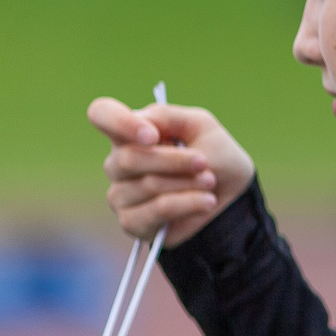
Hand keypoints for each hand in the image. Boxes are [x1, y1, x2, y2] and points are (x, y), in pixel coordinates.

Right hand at [88, 97, 255, 247]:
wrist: (234, 195)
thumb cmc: (215, 154)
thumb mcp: (201, 126)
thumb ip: (168, 117)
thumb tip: (143, 124)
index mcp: (131, 131)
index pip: (101, 114)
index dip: (120, 123)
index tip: (152, 136)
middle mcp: (118, 162)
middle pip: (128, 159)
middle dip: (174, 161)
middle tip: (204, 163)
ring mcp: (121, 194)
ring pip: (147, 185)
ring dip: (187, 182)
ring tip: (210, 182)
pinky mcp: (132, 221)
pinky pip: (156, 211)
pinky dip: (187, 203)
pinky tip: (206, 201)